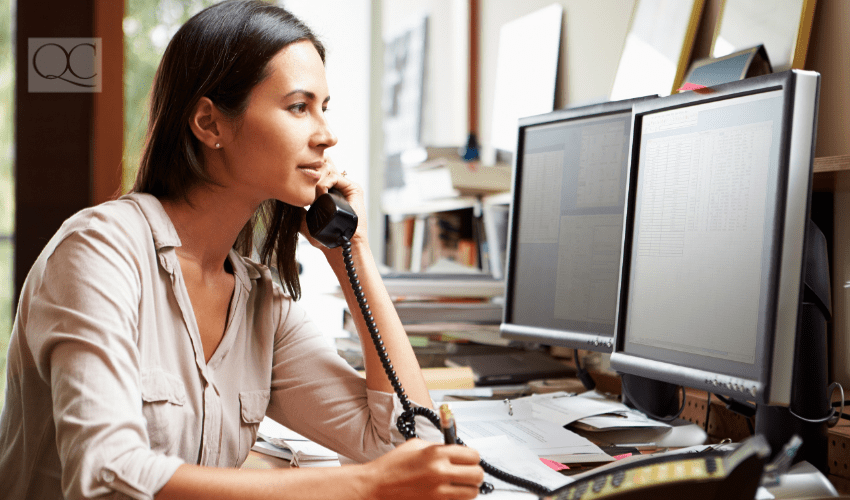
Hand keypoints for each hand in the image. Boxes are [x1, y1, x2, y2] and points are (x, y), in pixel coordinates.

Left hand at [299, 158, 368, 249]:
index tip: (294, 176)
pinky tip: (321, 192)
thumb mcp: (305, 222)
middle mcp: (338, 188)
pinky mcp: (354, 189)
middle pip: (323, 168)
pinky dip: (325, 182)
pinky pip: (336, 177)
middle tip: (302, 178)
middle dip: (311, 172)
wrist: (340, 247)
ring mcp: (346, 188)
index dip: (306, 172)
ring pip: (328, 171)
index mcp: (328, 193)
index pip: (317, 174)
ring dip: (316, 178)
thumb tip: (283, 198)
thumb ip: (297, 210)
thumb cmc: (325, 239)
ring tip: (311, 190)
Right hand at [361, 439, 483, 499]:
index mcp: (436, 454)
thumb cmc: (392, 466)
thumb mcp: (416, 446)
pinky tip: (448, 492)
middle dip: (475, 473)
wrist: (376, 486)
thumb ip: (439, 447)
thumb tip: (456, 450)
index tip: (468, 458)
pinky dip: (456, 498)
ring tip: (459, 484)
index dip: (472, 457)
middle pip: (478, 475)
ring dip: (468, 488)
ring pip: (472, 493)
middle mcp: (440, 473)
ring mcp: (438, 493)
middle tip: (468, 472)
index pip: (473, 455)